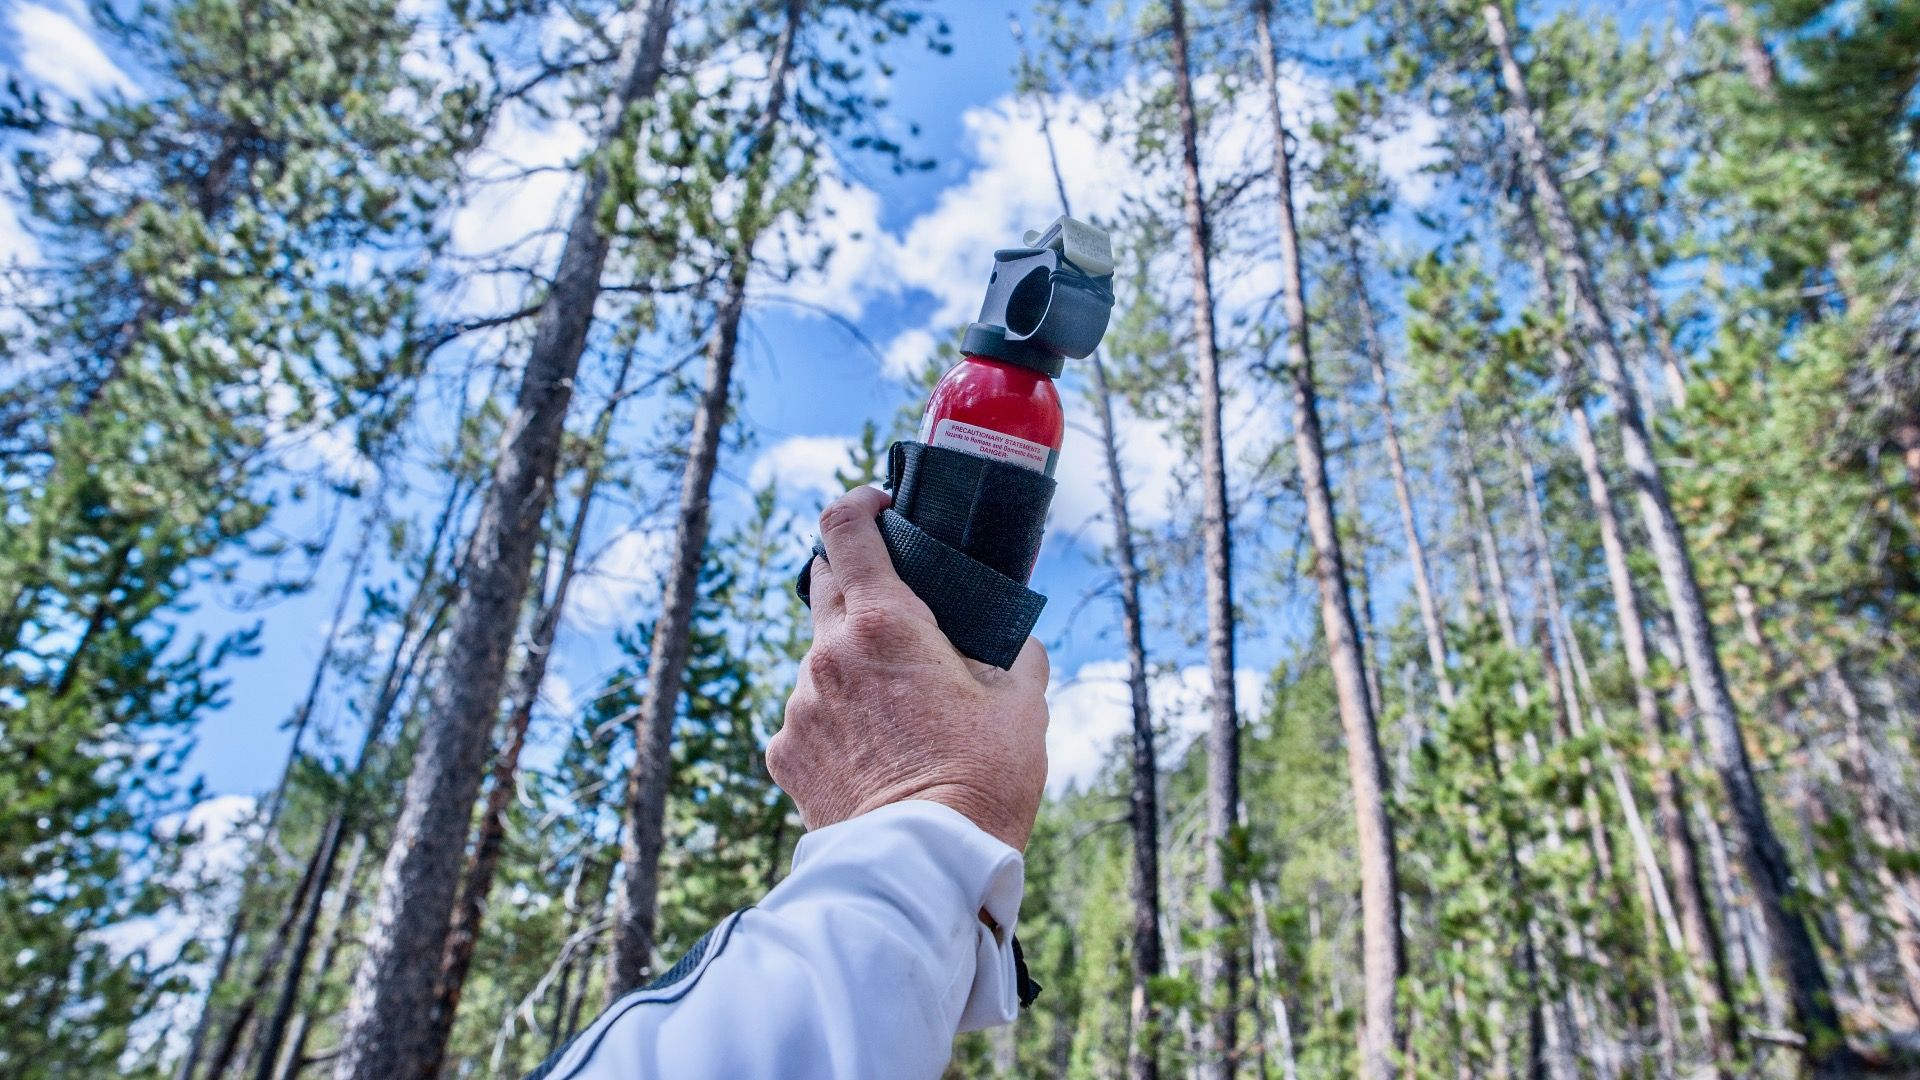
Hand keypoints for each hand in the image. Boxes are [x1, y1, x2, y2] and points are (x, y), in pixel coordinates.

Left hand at [767, 485, 1049, 850]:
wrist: (924, 868)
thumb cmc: (984, 781)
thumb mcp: (1024, 704)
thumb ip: (1015, 653)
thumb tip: (1013, 639)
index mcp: (884, 623)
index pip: (845, 528)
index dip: (859, 504)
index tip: (881, 507)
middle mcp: (827, 653)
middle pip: (823, 582)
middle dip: (855, 579)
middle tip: (898, 608)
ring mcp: (799, 705)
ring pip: (818, 657)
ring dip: (850, 662)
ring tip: (898, 709)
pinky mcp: (784, 753)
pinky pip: (808, 715)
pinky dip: (836, 718)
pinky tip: (874, 753)